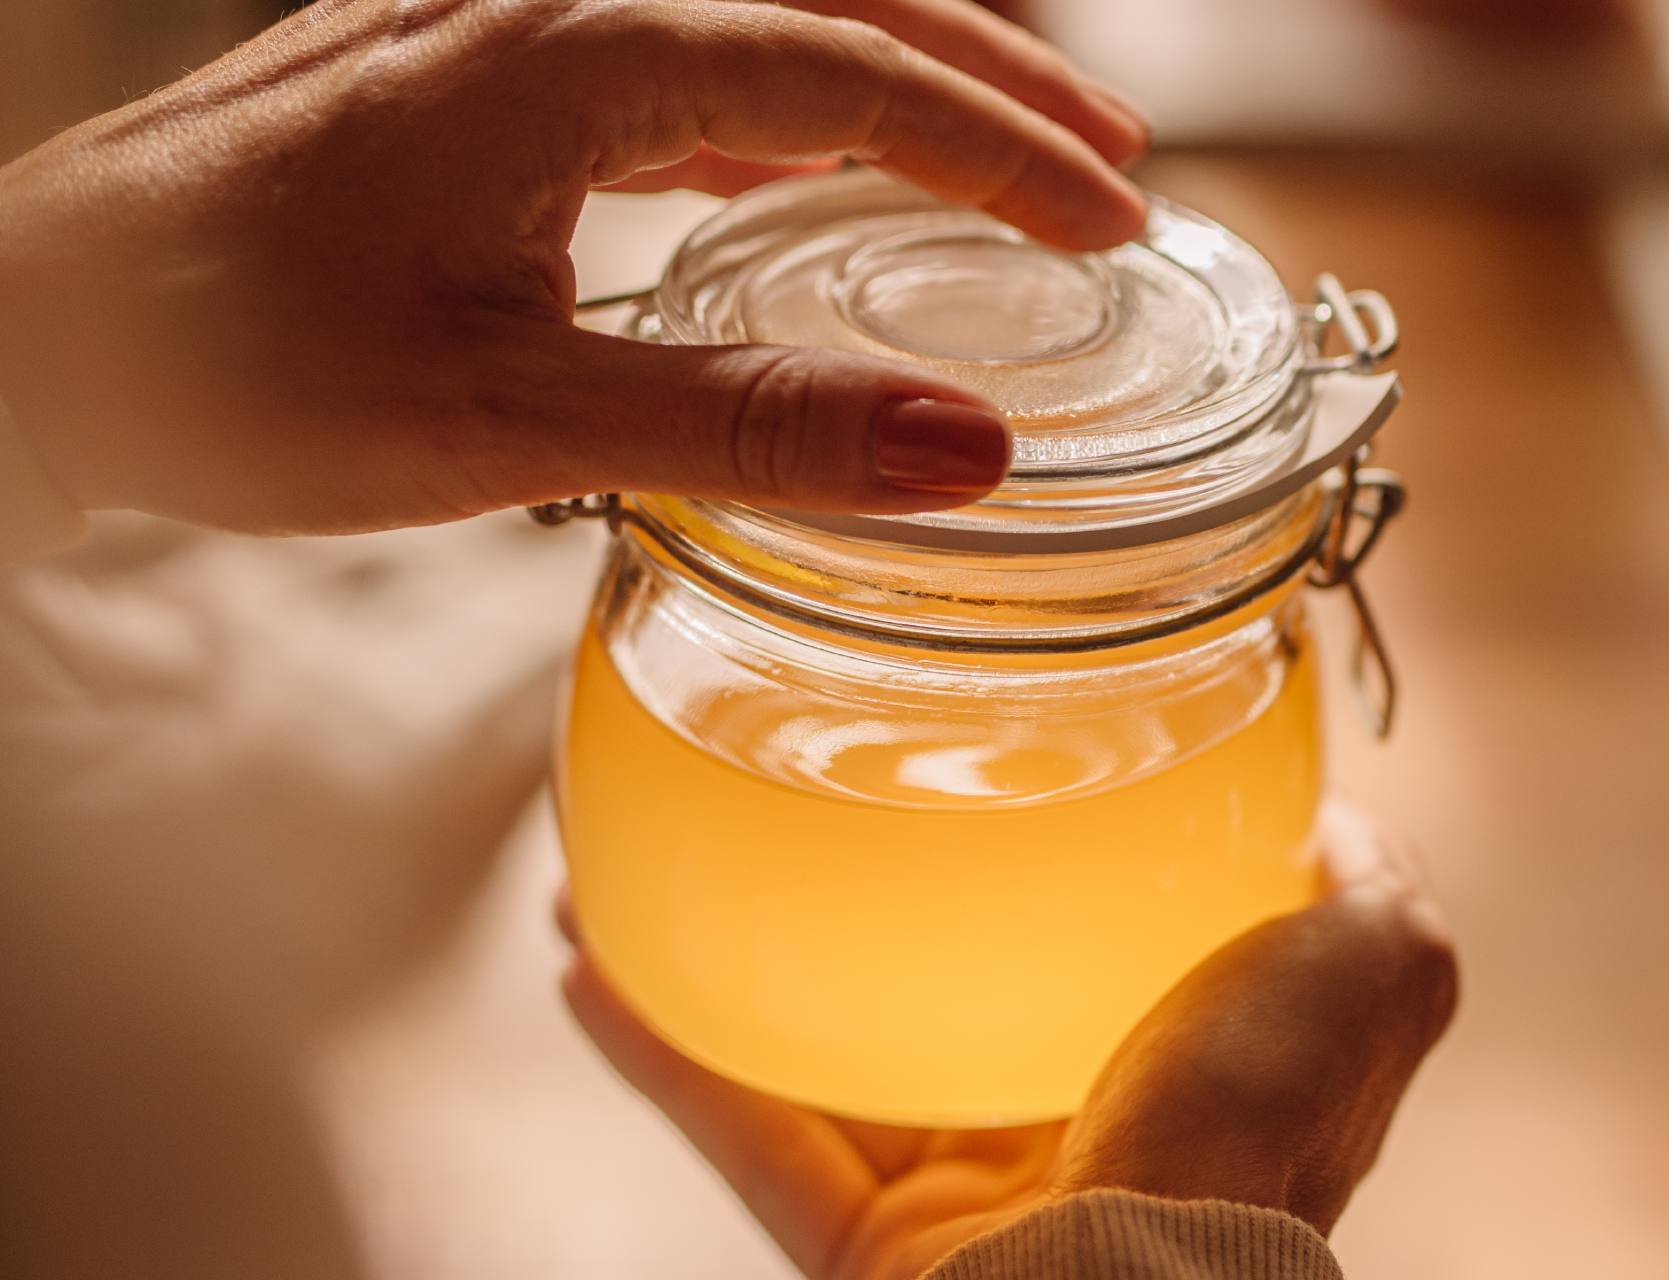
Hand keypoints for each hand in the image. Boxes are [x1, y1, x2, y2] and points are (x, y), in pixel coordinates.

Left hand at [0, 0, 1148, 535]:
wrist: (45, 333)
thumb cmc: (232, 360)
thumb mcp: (511, 416)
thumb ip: (747, 424)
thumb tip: (966, 450)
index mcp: (570, 55)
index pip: (855, 76)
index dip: (1003, 153)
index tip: (1116, 228)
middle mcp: (545, 4)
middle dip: (990, 79)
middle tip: (1110, 165)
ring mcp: (503, 31)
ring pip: (758, 17)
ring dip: (896, 80)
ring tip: (1007, 157)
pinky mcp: (468, 82)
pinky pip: (674, 62)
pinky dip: (782, 111)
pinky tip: (803, 176)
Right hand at [561, 802, 1457, 1278]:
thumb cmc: (1260, 1131)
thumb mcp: (1374, 974)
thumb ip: (1373, 898)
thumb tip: (1343, 825)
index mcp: (1166, 1060)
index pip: (1083, 938)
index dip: (1030, 859)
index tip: (978, 770)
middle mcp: (1053, 1126)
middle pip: (930, 993)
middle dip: (851, 908)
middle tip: (785, 798)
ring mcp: (947, 1189)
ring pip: (812, 1054)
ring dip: (721, 962)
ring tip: (642, 863)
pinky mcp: (856, 1240)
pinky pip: (738, 1128)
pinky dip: (662, 1051)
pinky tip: (588, 957)